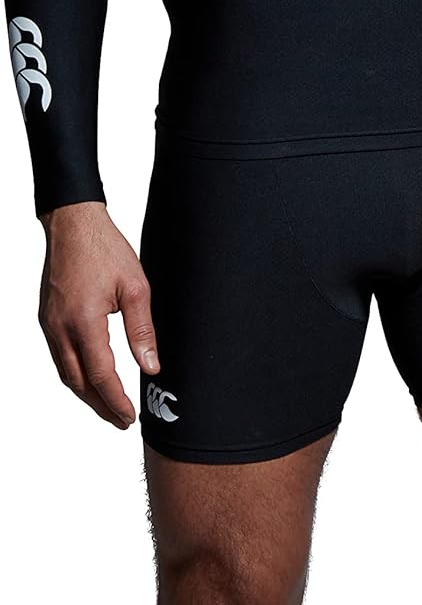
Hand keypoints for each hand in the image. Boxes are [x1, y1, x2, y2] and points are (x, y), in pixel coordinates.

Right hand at [38, 201, 159, 428]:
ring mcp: (49, 325)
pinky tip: (89, 377)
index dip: (116, 401)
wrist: (73, 224)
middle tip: (121, 421)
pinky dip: (75, 375)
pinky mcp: (46, 318)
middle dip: (100, 406)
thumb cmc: (104, 249)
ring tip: (108, 406)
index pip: (100, 375)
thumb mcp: (134, 287)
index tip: (130, 417)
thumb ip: (142, 330)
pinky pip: (59, 357)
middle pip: (79, 383)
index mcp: (84, 322)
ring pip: (66, 373)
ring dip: (86, 394)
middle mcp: (61, 328)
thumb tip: (151, 366)